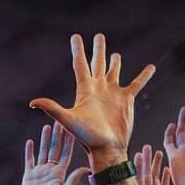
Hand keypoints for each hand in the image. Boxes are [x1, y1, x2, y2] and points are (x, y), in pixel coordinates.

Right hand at [19, 122, 90, 184]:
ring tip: (46, 127)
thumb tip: (86, 168)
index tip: (72, 129)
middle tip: (59, 121)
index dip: (68, 142)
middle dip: (57, 136)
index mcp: (60, 173)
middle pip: (54, 149)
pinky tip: (31, 141)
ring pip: (43, 152)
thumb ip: (73, 179)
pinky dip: (30, 151)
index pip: (65, 154)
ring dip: (44, 140)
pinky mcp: (29, 175)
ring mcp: (39, 172)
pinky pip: (29, 160)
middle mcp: (51, 170)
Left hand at [29, 33, 154, 164]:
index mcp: (85, 90)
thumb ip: (52, 109)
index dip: (78, 50)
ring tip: (115, 54)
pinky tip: (150, 67)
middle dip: (98, 49)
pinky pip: (137, 84)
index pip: (80, 64)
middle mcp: (98, 88)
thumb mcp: (68, 120)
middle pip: (97, 63)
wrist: (107, 148)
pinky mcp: (126, 99)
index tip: (75, 36)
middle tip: (99, 36)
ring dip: (115, 62)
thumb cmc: (87, 137)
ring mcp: (112, 93)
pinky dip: (143, 76)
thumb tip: (33, 103)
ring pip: (114, 71)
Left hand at [136, 145, 174, 184]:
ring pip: (155, 179)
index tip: (135, 155)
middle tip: (146, 147)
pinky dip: (166, 178)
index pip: (136, 180)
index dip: (136, 168)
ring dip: (156, 165)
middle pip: (146, 175)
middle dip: (146, 161)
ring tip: (158, 152)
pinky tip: (166, 168)